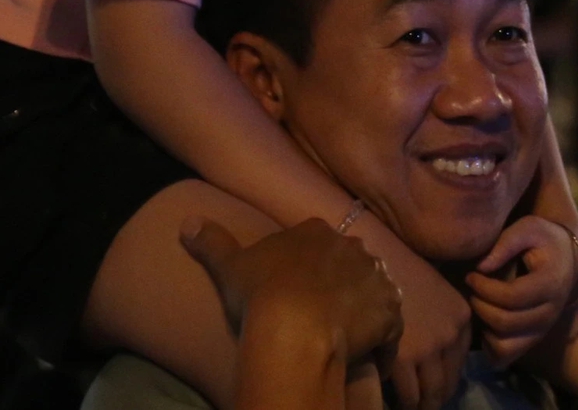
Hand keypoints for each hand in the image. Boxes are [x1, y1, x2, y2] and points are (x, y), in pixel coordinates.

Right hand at [180, 218, 403, 363]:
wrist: (294, 327)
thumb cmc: (261, 293)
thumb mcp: (229, 265)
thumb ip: (212, 241)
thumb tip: (186, 222)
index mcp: (316, 233)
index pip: (319, 242)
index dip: (312, 264)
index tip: (302, 285)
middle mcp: (352, 248)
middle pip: (351, 262)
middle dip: (343, 280)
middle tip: (324, 310)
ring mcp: (375, 279)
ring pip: (374, 290)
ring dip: (365, 307)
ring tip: (347, 333)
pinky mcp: (389, 312)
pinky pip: (390, 327)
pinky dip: (382, 341)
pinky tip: (367, 355)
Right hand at [362, 232, 472, 409]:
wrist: (373, 256)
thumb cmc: (397, 269)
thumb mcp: (433, 291)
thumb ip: (441, 321)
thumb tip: (434, 359)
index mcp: (461, 318)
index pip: (458, 367)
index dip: (442, 382)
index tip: (428, 388)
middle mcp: (451, 334)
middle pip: (446, 386)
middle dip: (432, 400)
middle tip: (418, 406)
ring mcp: (430, 347)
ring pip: (428, 396)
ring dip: (418, 405)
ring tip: (405, 406)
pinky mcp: (405, 357)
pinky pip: (407, 395)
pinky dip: (400, 402)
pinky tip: (389, 399)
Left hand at [464, 214, 577, 366]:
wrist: (567, 260)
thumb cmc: (543, 240)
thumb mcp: (527, 229)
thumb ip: (505, 243)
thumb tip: (480, 267)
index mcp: (551, 284)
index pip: (512, 297)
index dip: (485, 288)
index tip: (472, 274)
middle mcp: (551, 312)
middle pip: (506, 322)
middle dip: (480, 304)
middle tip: (471, 287)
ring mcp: (543, 330)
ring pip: (506, 345)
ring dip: (484, 326)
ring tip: (479, 303)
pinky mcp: (534, 339)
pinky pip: (506, 356)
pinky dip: (490, 344)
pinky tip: (485, 321)